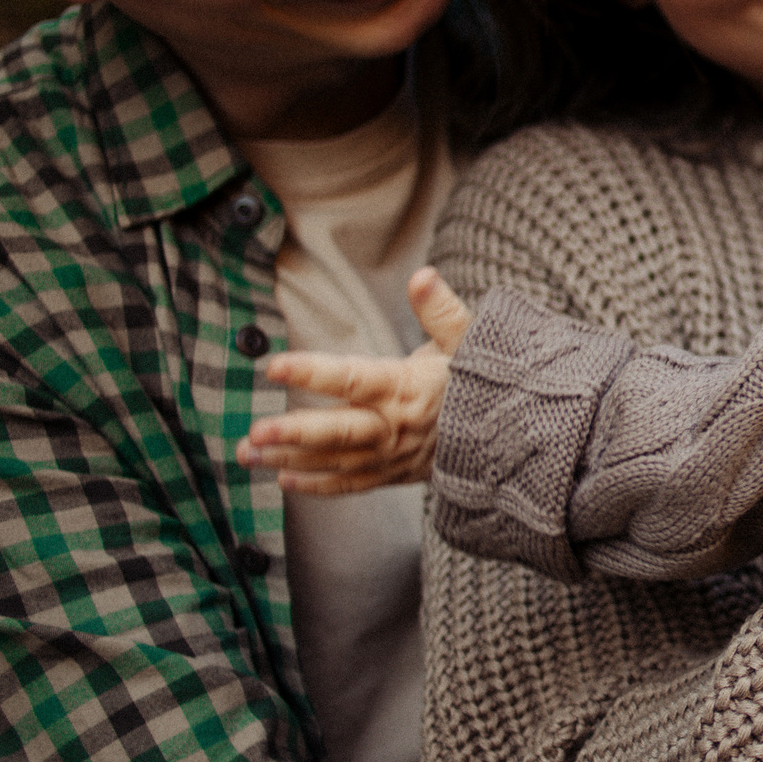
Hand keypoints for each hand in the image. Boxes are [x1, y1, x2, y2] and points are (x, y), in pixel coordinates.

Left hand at [235, 268, 470, 494]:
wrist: (516, 435)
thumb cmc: (487, 380)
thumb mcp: (471, 340)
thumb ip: (441, 310)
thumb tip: (422, 276)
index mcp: (410, 388)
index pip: (356, 379)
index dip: (315, 372)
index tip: (275, 365)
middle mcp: (398, 426)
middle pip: (341, 432)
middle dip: (295, 433)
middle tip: (254, 433)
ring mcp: (395, 455)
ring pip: (337, 461)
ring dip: (290, 459)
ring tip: (247, 454)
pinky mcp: (396, 474)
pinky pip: (354, 483)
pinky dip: (319, 485)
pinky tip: (283, 479)